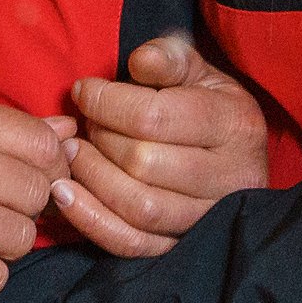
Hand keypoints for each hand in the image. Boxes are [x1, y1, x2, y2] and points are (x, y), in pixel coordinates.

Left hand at [55, 35, 271, 258]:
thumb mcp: (199, 73)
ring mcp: (207, 217)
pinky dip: (90, 220)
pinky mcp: (181, 245)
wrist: (234, 160)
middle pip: (143, 162)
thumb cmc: (208, 107)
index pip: (156, 117)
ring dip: (91, 178)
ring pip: (138, 206)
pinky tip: (64, 194)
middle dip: (99, 138)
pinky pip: (130, 242)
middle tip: (83, 123)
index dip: (107, 102)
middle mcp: (231, 176)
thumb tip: (140, 60)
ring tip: (71, 153)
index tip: (84, 91)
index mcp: (236, 125)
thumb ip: (170, 58)